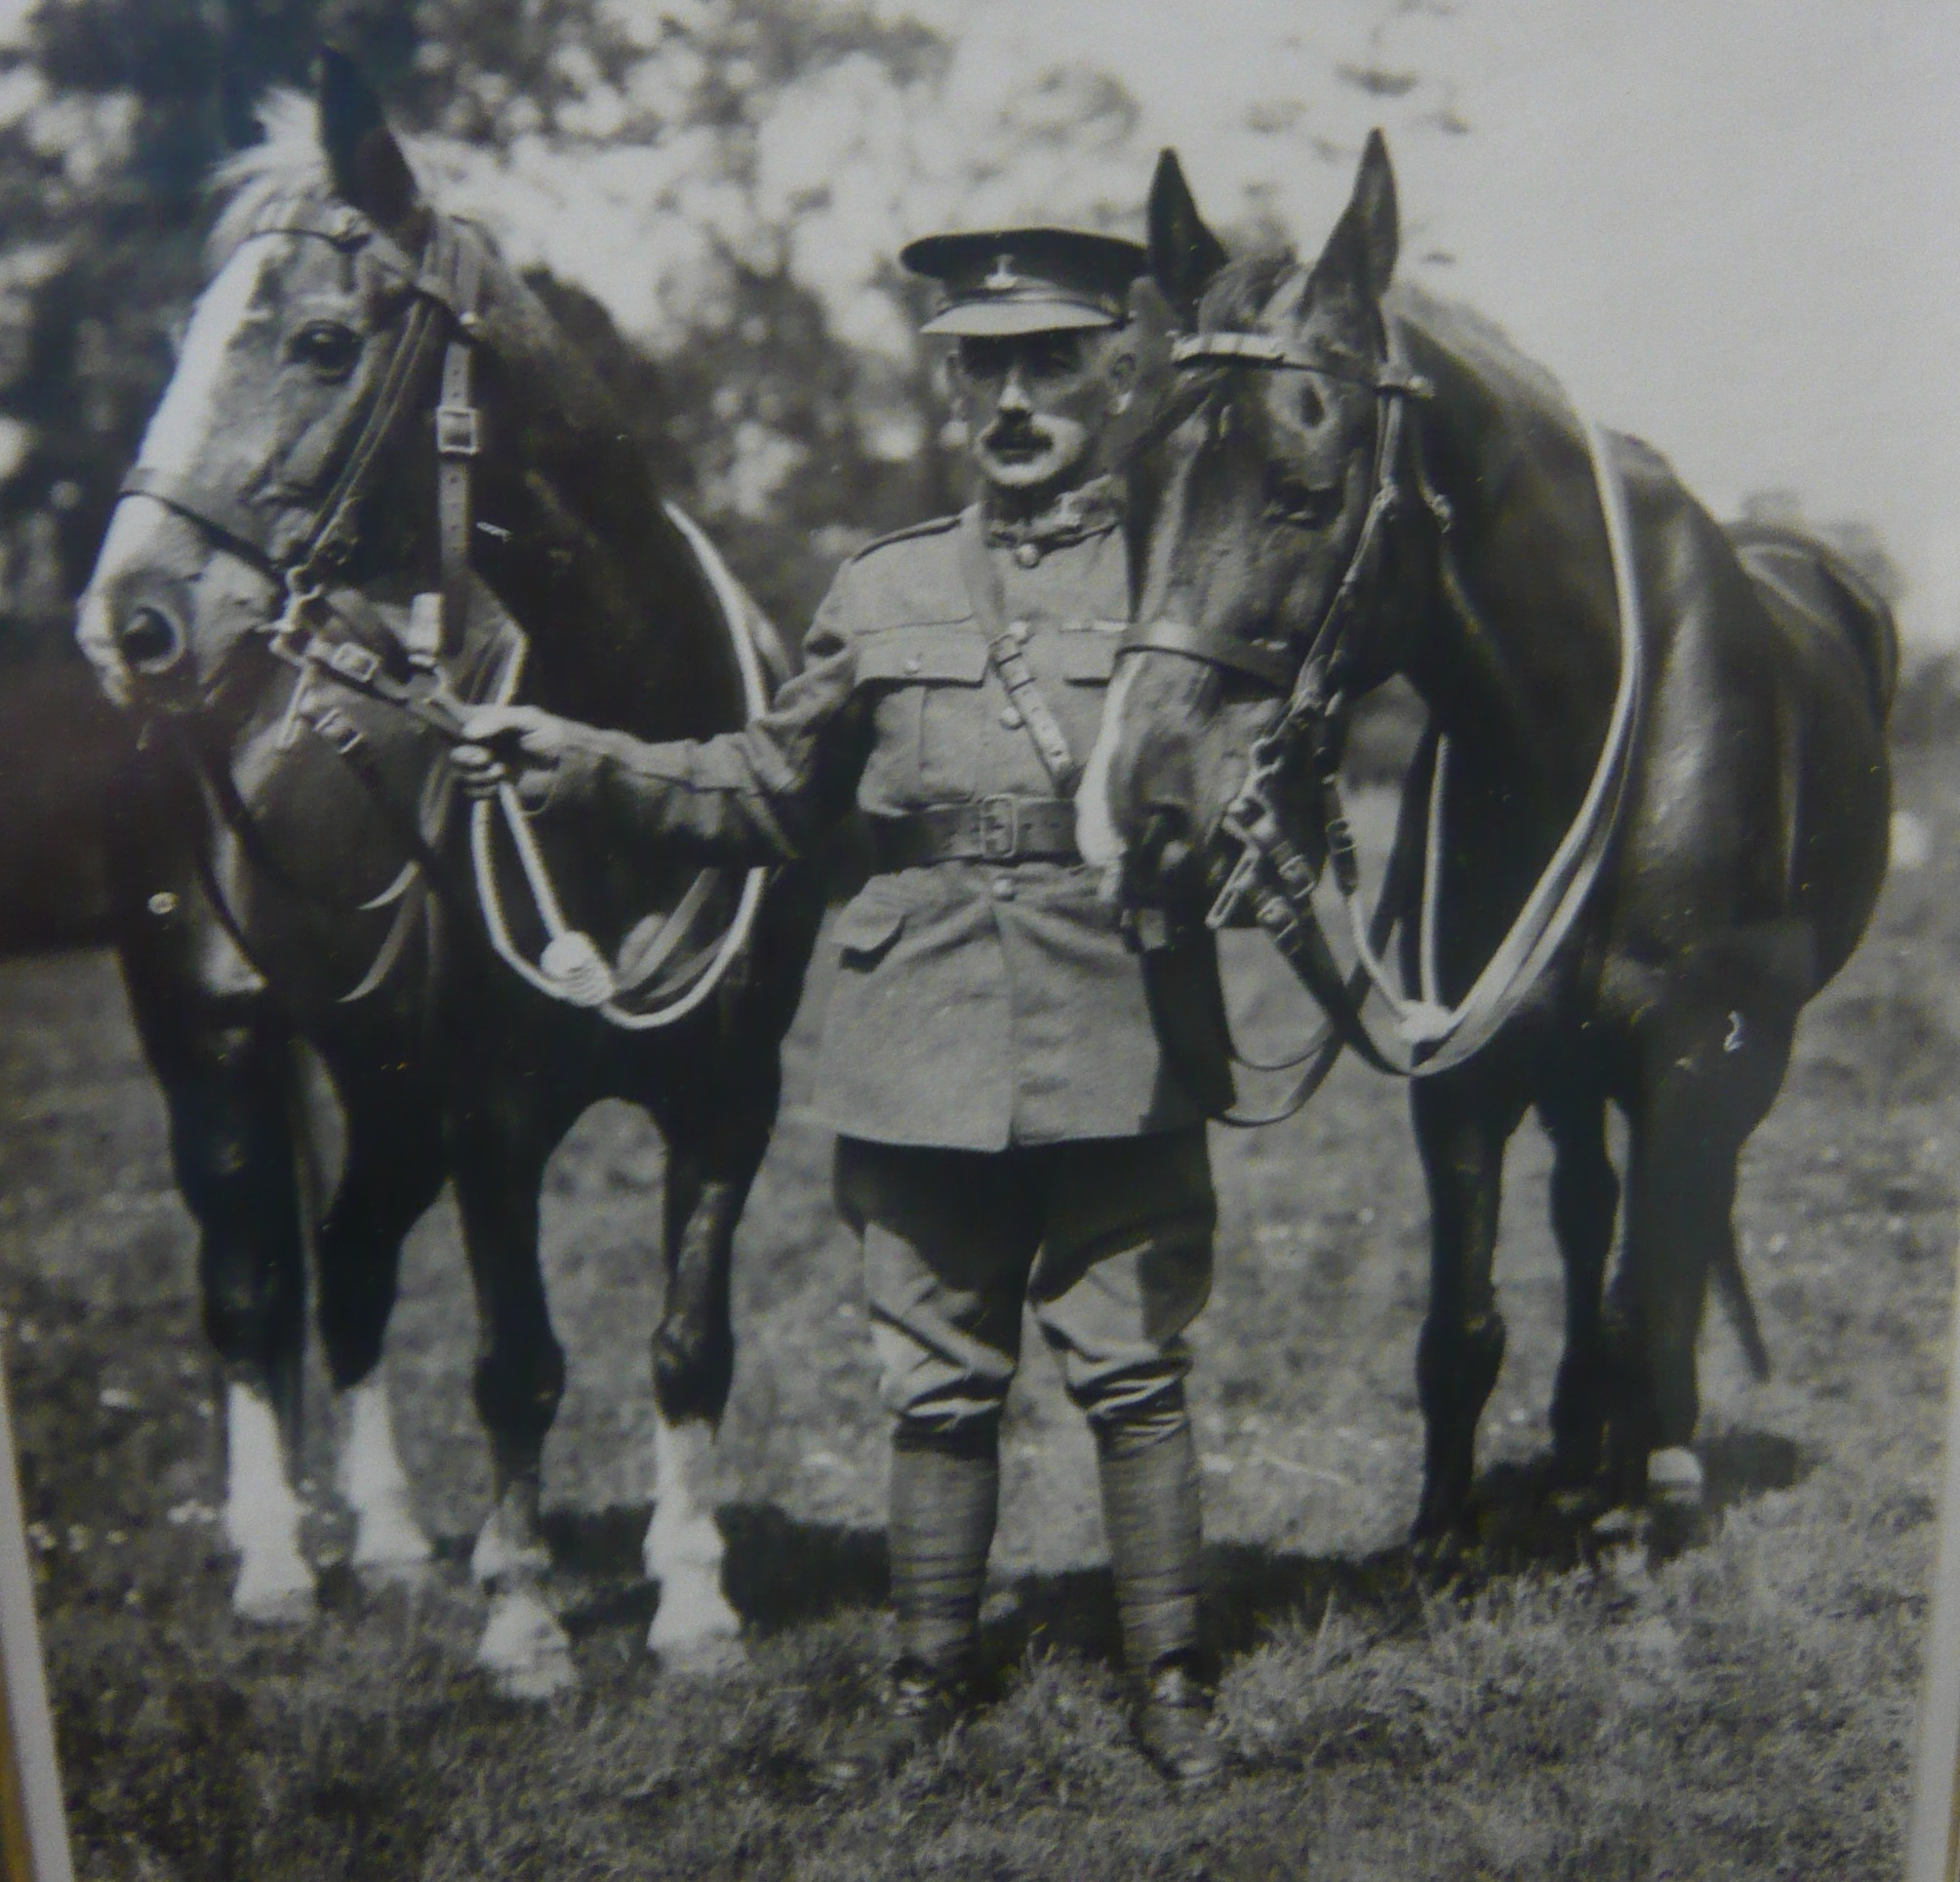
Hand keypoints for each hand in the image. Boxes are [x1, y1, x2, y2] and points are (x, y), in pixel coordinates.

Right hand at [450, 704, 583, 803]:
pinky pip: (472, 792)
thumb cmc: (552, 735)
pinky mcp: (492, 788)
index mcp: (485, 724)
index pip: (453, 725)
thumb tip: (467, 733)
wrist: (569, 765)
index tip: (462, 736)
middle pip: (455, 754)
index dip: (449, 731)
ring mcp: (486, 768)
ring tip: (502, 770)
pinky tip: (501, 783)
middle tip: (487, 757)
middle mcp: (482, 745)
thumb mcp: (527, 719)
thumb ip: (497, 721)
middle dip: (467, 758)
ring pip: (461, 775)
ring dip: (479, 775)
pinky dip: (483, 789)